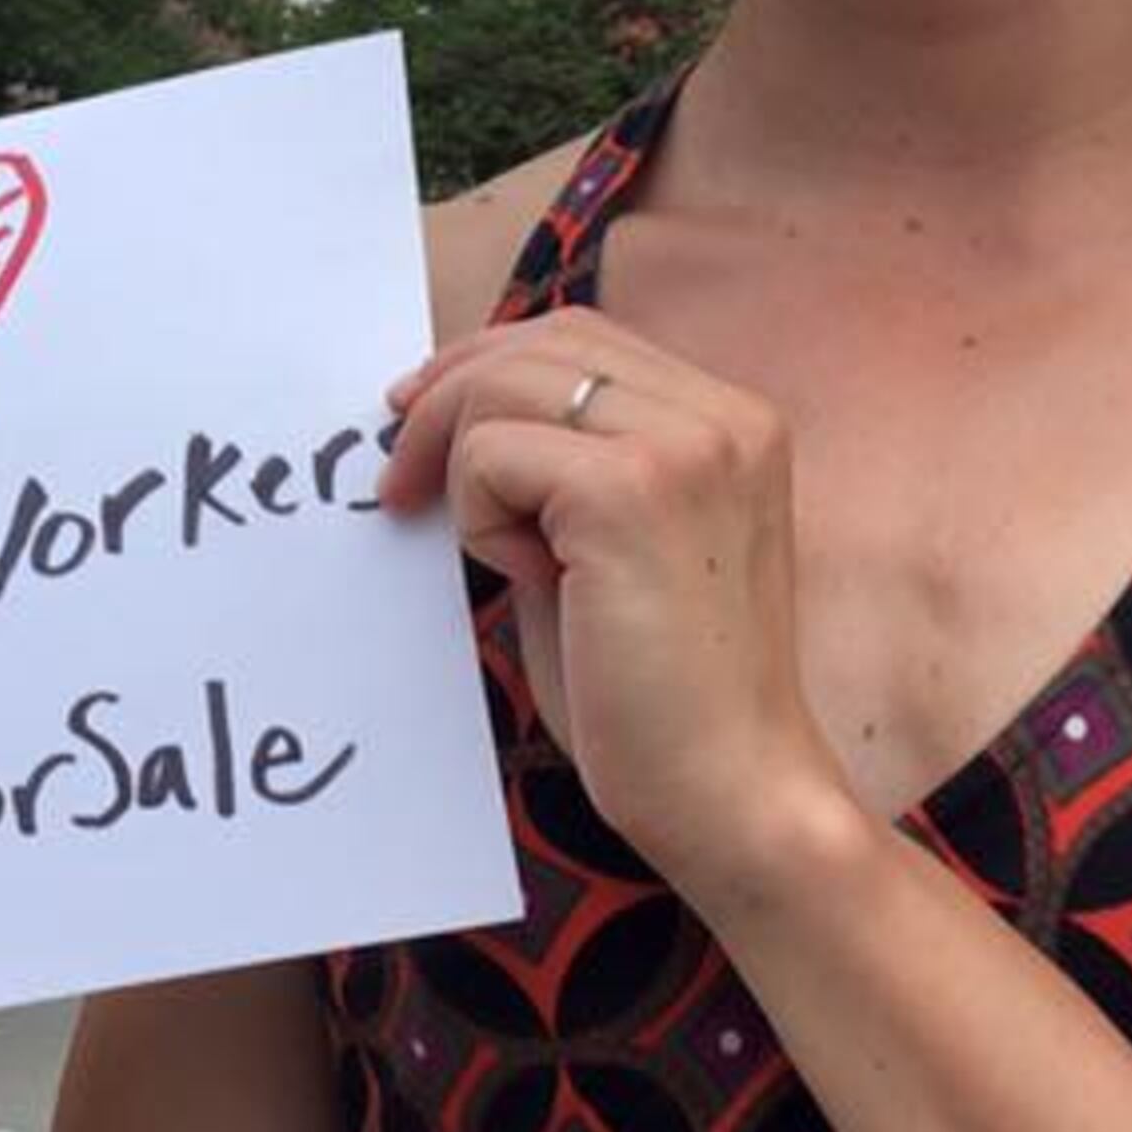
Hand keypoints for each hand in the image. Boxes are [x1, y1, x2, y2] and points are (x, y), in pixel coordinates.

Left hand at [380, 313, 852, 903]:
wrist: (733, 796)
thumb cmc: (663, 696)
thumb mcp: (616, 548)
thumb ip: (567, 471)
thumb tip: (450, 411)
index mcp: (734, 422)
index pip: (582, 335)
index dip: (485, 365)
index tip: (417, 416)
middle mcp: (723, 417)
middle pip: (537, 343)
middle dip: (445, 398)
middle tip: (397, 477)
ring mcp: (684, 448)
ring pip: (504, 388)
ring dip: (463, 467)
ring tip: (496, 557)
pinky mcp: (629, 493)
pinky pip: (491, 455)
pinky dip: (479, 515)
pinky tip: (528, 577)